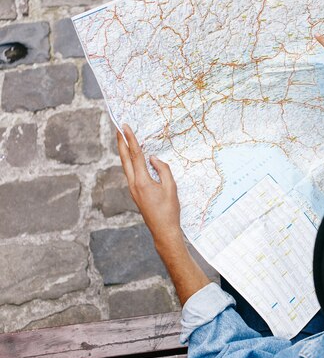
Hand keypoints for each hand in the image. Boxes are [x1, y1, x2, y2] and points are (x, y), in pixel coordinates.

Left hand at [117, 124, 182, 249]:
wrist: (163, 230)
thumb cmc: (169, 210)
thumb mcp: (171, 188)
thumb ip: (163, 170)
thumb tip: (153, 159)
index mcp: (142, 182)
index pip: (136, 155)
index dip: (131, 140)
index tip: (125, 127)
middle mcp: (134, 184)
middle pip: (125, 159)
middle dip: (121, 143)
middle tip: (118, 128)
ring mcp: (133, 189)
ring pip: (126, 166)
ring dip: (124, 152)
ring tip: (123, 139)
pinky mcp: (135, 193)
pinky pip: (131, 173)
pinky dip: (129, 162)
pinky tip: (132, 158)